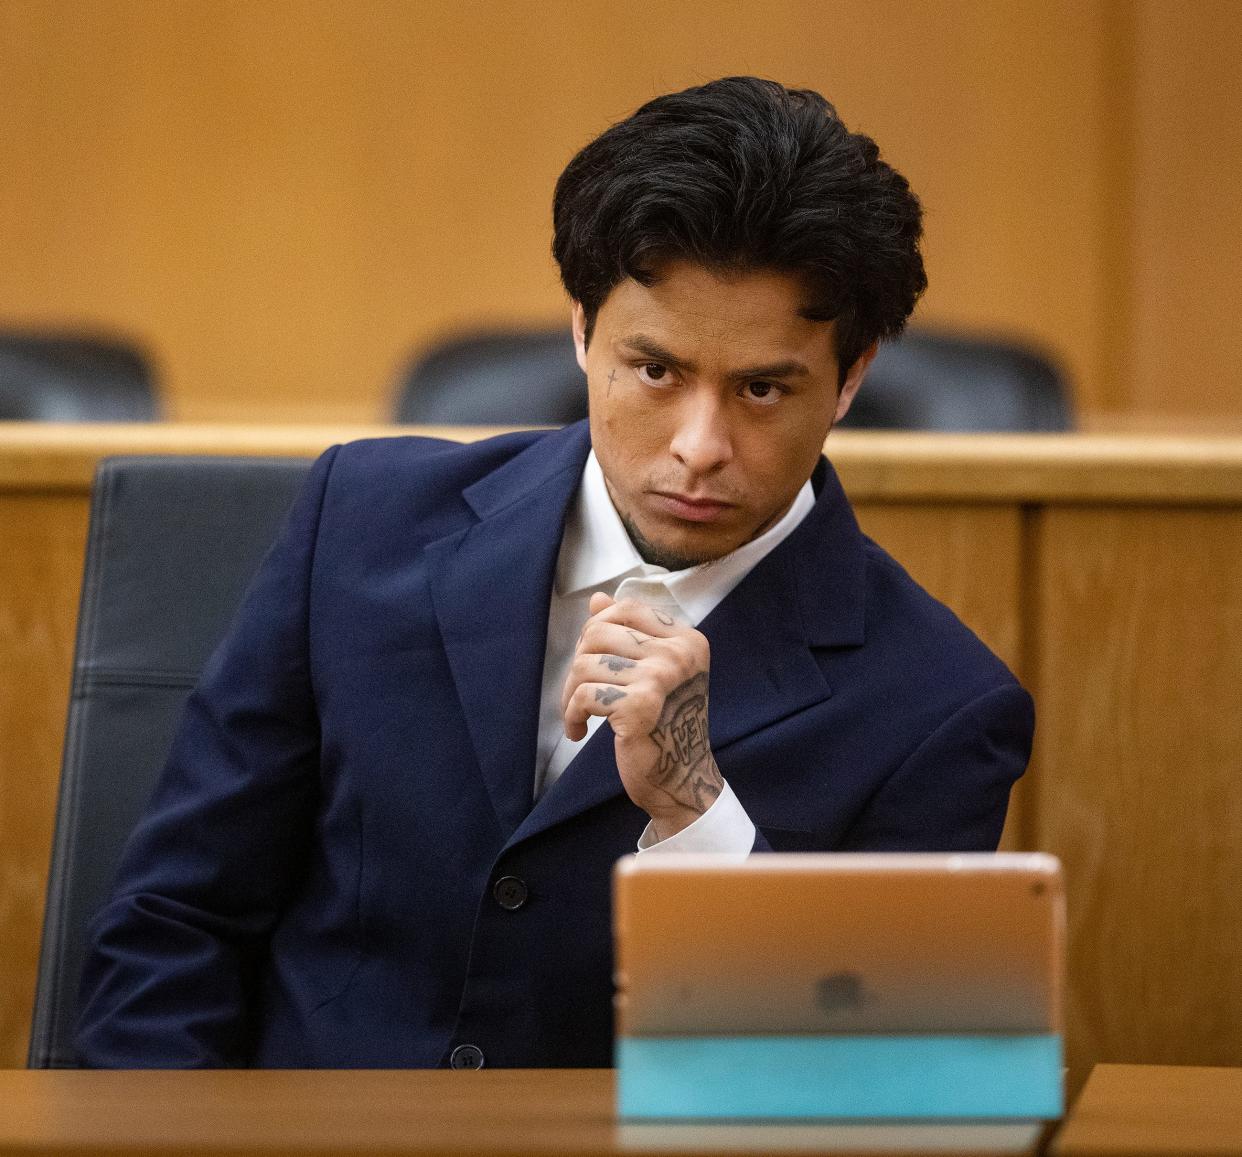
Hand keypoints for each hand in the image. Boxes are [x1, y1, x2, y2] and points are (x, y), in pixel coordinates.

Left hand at [561, 592, 723, 839]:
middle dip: (579, 661)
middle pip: (599, 632)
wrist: (681, 777)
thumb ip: (629, 634)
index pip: (627, 607)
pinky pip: (584, 695)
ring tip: (581, 713)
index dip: (598, 626)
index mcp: (686, 640)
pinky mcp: (639, 707)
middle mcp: (678, 654)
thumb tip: (597, 599)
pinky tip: (579, 731)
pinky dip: (571, 714)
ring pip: (585, 663)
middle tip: (583, 690)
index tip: (593, 657)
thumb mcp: (654, 672)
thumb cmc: (666, 724)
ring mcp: (660, 679)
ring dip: (571, 692)